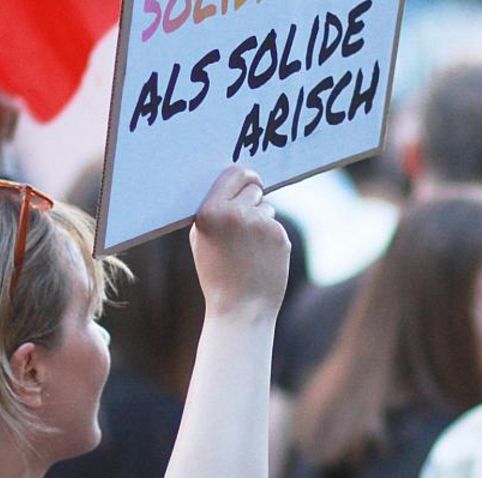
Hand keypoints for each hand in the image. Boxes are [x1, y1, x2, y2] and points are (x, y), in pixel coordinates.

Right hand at [189, 166, 289, 321]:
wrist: (240, 308)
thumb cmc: (216, 273)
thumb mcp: (201, 238)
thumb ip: (213, 208)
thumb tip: (231, 182)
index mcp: (210, 212)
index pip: (234, 173)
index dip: (243, 176)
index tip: (248, 181)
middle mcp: (235, 214)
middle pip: (253, 187)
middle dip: (251, 199)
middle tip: (244, 221)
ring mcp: (260, 225)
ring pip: (267, 207)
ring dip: (260, 220)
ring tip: (247, 248)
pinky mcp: (279, 237)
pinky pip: (276, 226)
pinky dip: (270, 238)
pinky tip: (260, 257)